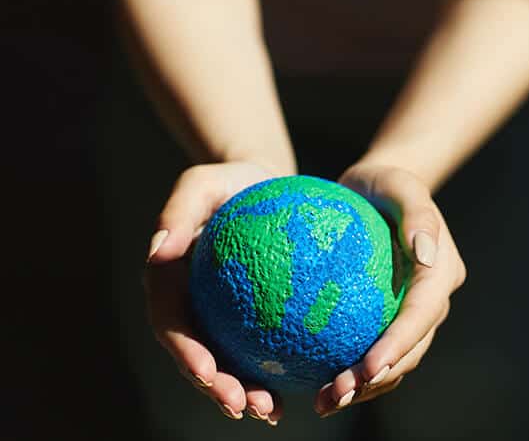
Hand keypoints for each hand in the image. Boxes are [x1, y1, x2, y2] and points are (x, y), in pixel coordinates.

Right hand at [144, 161, 282, 425]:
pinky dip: (277, 373)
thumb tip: (157, 250)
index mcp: (170, 282)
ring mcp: (221, 316)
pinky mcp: (253, 319)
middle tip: (245, 407)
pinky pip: (264, 350)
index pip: (171, 326)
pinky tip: (306, 386)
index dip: (185, 355)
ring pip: (229, 364)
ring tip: (272, 411)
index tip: (208, 373)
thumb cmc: (233, 181)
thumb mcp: (204, 181)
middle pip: (198, 357)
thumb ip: (178, 210)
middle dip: (217, 389)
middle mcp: (192, 307)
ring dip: (245, 393)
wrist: (265, 183)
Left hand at [314, 163, 466, 415]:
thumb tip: (427, 252)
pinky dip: (349, 373)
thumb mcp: (399, 183)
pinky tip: (314, 384)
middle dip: (377, 378)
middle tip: (336, 395)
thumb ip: (417, 212)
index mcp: (442, 271)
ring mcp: (411, 313)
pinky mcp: (386, 320)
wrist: (372, 191)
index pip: (424, 314)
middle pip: (411, 349)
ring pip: (394, 360)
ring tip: (323, 402)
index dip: (399, 344)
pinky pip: (370, 352)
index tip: (366, 367)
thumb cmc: (384, 182)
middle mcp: (432, 299)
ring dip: (362, 387)